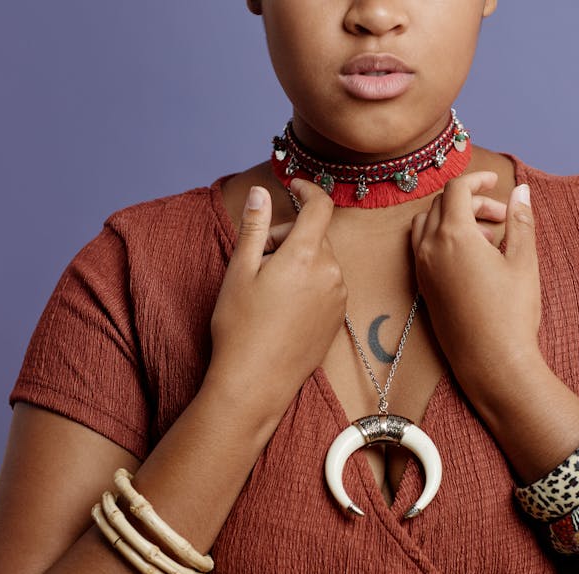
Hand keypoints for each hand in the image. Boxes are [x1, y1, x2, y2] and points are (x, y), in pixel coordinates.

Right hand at [207, 180, 346, 420]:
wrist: (256, 382)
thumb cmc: (241, 327)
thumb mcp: (240, 270)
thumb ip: (255, 226)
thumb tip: (263, 191)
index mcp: (305, 255)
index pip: (320, 206)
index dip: (307, 189)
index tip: (292, 186)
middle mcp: (330, 272)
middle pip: (315, 235)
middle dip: (288, 235)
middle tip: (258, 259)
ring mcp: (338, 297)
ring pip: (321, 260)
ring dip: (298, 260)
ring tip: (268, 289)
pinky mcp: (339, 317)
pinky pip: (327, 284)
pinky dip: (309, 282)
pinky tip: (283, 307)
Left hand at [411, 172, 541, 403]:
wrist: (491, 362)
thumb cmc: (511, 313)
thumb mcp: (524, 261)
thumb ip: (520, 221)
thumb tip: (521, 191)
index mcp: (454, 235)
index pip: (456, 189)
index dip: (477, 179)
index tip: (496, 181)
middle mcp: (430, 248)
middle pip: (441, 205)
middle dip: (471, 201)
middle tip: (502, 217)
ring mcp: (422, 269)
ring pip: (427, 224)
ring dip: (454, 219)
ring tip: (489, 238)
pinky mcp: (422, 287)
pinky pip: (424, 248)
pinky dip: (443, 239)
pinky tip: (473, 258)